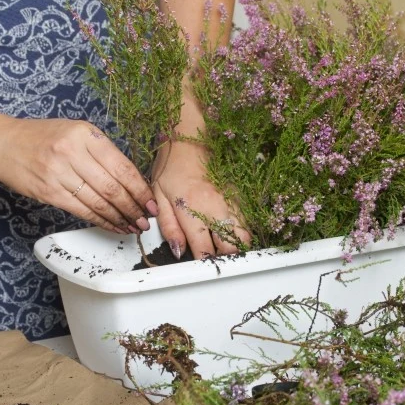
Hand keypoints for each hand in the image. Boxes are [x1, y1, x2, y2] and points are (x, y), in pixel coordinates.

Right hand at [0, 118, 157, 233]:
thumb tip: (132, 181)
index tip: (152, 202)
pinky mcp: (49, 192)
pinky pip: (82, 210)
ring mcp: (59, 173)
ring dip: (120, 218)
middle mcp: (73, 152)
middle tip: (146, 220)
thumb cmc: (42, 137)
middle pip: (113, 187)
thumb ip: (101, 151)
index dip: (141, 189)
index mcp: (85, 134)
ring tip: (133, 226)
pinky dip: (101, 221)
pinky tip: (112, 225)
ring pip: (99, 202)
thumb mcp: (75, 131)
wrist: (2, 143)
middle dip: (134, 208)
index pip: (122, 167)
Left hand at [152, 139, 251, 258]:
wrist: (190, 138)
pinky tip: (231, 232)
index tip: (201, 266)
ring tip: (224, 248)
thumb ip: (169, 226)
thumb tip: (178, 251)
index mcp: (192, 208)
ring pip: (244, 234)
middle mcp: (216, 206)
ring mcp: (231, 200)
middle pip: (231, 244)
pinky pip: (246, 220)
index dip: (203, 261)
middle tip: (214, 258)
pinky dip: (241, 231)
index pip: (204, 247)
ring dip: (236, 244)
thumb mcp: (159, 196)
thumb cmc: (171, 167)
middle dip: (224, 256)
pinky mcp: (239, 195)